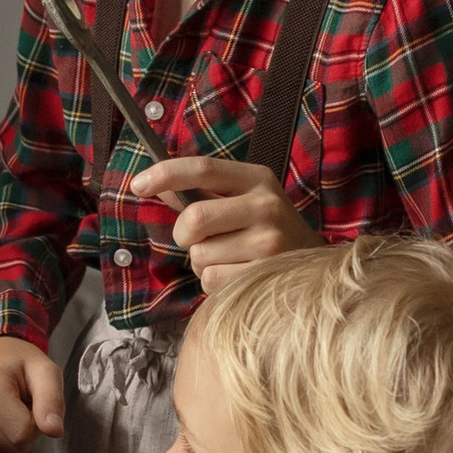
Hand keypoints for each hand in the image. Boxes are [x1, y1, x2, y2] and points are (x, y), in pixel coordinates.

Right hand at [0, 337, 66, 452]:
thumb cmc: (19, 365)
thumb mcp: (45, 371)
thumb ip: (52, 399)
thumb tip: (54, 432)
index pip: (21, 434)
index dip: (35, 425)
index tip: (31, 406)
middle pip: (10, 451)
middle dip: (24, 438)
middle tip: (20, 412)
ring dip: (13, 449)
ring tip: (9, 420)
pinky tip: (2, 439)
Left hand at [129, 157, 310, 292]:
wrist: (316, 268)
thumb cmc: (267, 232)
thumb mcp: (242, 201)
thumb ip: (201, 193)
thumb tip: (154, 184)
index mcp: (257, 178)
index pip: (203, 168)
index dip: (165, 173)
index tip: (137, 184)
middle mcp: (266, 205)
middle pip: (194, 219)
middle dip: (183, 236)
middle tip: (196, 241)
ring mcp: (269, 241)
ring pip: (200, 256)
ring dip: (203, 263)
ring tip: (230, 260)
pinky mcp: (265, 275)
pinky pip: (212, 281)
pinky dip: (214, 284)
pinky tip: (238, 276)